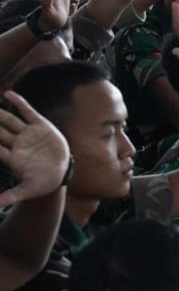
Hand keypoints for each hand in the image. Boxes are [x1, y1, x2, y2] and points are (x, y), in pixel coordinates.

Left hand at [0, 91, 71, 207]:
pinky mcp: (40, 126)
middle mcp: (17, 144)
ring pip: (10, 121)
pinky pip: (27, 112)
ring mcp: (28, 134)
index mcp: (12, 158)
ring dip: (0, 113)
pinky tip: (7, 94)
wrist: (61, 173)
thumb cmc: (43, 183)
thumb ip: (13, 196)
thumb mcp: (28, 190)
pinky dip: (19, 103)